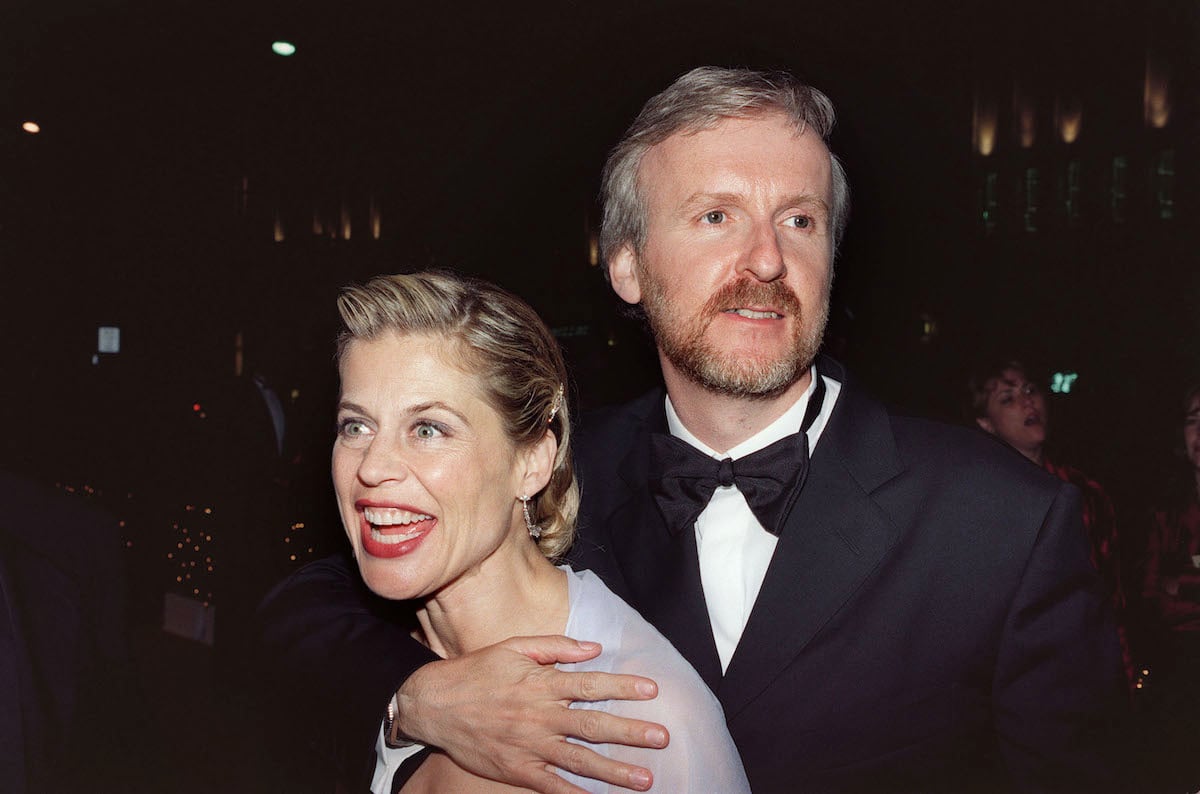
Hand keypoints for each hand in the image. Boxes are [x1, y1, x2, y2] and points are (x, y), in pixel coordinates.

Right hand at [395, 635, 667, 793]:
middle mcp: (540, 715)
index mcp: (542, 683)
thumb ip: (556, 648)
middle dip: (631, 732)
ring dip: (615, 771)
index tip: (652, 691)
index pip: (591, 685)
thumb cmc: (476, 671)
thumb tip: (594, 648)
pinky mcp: (517, 770)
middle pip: (594, 725)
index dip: (623, 688)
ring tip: (645, 780)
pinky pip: (552, 786)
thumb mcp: (514, 647)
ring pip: (579, 760)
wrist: (433, 704)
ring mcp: (529, 745)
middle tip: (663, 738)